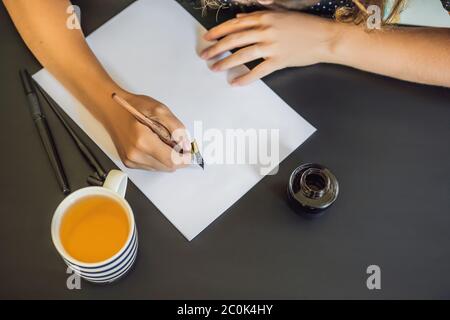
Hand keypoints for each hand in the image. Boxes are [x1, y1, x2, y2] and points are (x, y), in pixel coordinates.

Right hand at [103, 92, 191, 171]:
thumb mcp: (160, 110)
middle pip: (168, 167)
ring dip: (167, 158)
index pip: (172, 160)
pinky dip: (158, 158)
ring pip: (161, 168)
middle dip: (177, 157)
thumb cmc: (133, 107)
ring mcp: (131, 160)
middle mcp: (136, 154)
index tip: (190, 152)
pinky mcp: (129, 162)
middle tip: (178, 143)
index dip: (185, 158)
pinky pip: (151, 166)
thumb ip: (176, 128)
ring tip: (163, 141)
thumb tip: (187, 144)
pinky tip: (154, 144)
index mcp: (143, 141)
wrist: (111, 109)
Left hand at [201, 11, 336, 85]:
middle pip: (234, 40)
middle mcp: (266, 30)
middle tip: (205, 56)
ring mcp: (272, 45)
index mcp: (265, 17)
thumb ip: (259, 14)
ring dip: (226, 62)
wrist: (325, 37)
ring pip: (242, 54)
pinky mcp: (279, 60)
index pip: (235, 24)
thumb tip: (239, 17)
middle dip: (216, 49)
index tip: (207, 38)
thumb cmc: (305, 25)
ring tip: (215, 68)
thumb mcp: (281, 14)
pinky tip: (235, 82)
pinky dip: (245, 77)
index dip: (218, 32)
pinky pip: (258, 71)